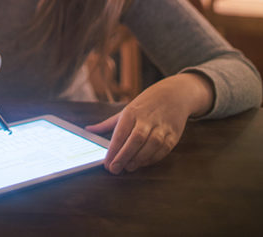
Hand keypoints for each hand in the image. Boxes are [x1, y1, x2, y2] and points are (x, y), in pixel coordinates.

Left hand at [86, 73, 213, 173]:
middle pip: (136, 139)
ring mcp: (162, 126)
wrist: (174, 94)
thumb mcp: (125, 110)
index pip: (121, 132)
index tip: (106, 163)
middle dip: (124, 156)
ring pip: (151, 145)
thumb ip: (107, 124)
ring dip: (139, 159)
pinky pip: (164, 149)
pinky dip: (153, 158)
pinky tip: (144, 163)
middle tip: (114, 169)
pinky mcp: (173, 133)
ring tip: (129, 167)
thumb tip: (88, 130)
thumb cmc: (146, 104)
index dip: (113, 150)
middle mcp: (147, 118)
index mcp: (132, 112)